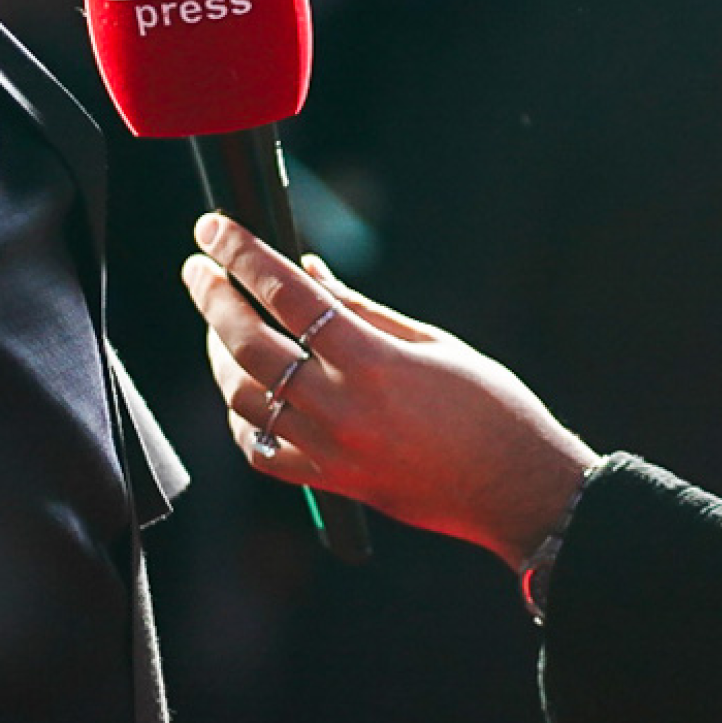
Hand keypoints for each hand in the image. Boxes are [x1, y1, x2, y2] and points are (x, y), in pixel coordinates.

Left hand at [184, 213, 598, 570]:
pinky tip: (244, 388)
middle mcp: (343, 409)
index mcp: (373, 363)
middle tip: (196, 268)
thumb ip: (359, 308)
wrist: (524, 496)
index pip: (287, 295)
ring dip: (218, 354)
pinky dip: (242, 415)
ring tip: (218, 324)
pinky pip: (262, 449)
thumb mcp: (432, 342)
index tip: (213, 227)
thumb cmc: (493, 409)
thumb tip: (304, 269)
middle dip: (213, 297)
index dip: (243, 255)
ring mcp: (332, 451)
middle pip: (249, 344)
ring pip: (242, 397)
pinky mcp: (332, 483)